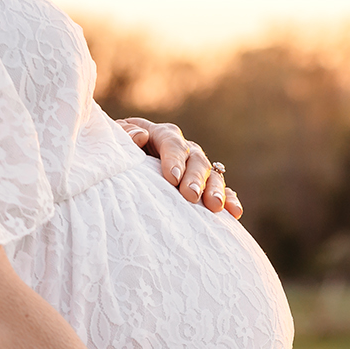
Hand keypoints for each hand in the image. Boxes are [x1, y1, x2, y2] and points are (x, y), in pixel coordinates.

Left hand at [117, 117, 242, 217]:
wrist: (125, 171)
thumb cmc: (118, 156)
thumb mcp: (115, 142)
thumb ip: (123, 136)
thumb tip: (140, 137)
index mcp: (162, 134)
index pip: (171, 142)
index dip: (173, 159)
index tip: (171, 178)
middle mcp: (184, 149)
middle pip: (195, 159)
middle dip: (194, 178)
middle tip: (190, 196)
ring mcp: (197, 168)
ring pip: (212, 175)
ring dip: (215, 190)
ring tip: (214, 207)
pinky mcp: (205, 186)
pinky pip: (222, 191)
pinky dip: (230, 200)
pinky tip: (234, 213)